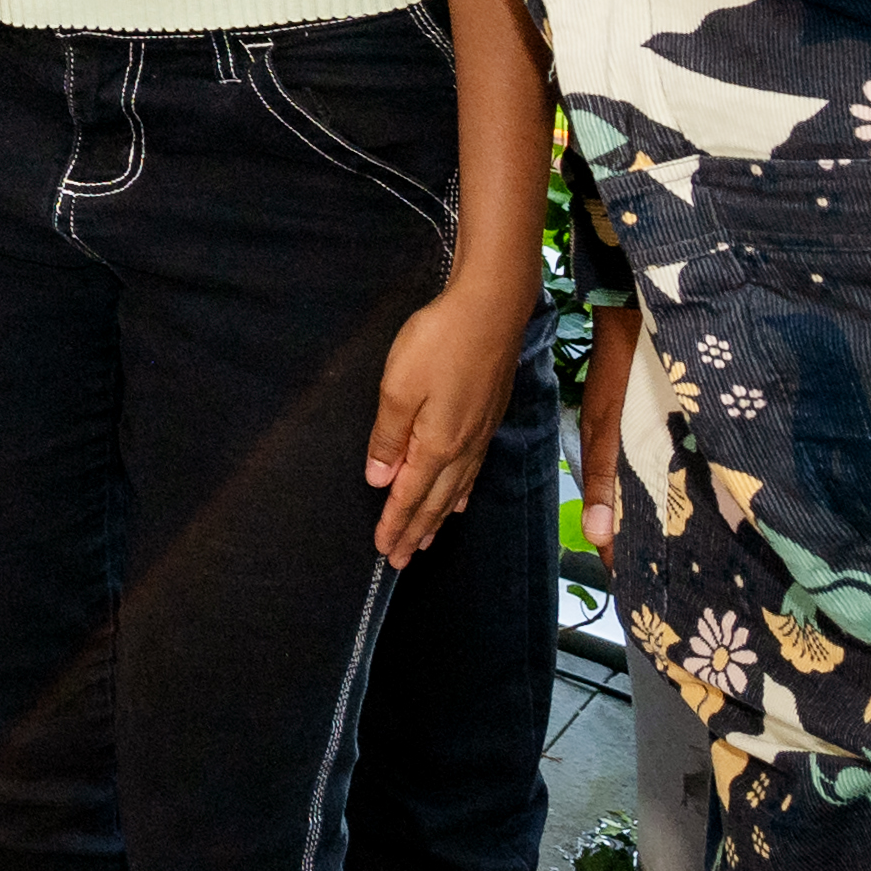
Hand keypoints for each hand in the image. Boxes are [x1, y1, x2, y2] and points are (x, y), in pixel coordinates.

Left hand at [369, 265, 536, 565]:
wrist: (490, 310)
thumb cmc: (439, 343)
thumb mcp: (398, 387)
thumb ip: (389, 438)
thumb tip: (380, 480)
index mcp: (437, 445)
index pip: (410, 496)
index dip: (395, 524)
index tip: (384, 550)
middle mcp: (462, 448)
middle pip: (433, 501)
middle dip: (414, 531)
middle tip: (399, 559)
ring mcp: (479, 435)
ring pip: (454, 490)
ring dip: (436, 518)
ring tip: (425, 540)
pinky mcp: (488, 418)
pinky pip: (471, 471)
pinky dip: (460, 493)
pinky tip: (458, 499)